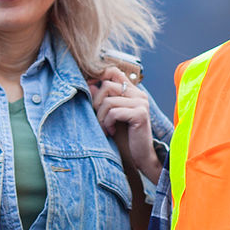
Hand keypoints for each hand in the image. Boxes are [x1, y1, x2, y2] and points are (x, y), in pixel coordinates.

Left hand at [88, 66, 161, 183]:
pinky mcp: (140, 114)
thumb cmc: (125, 138)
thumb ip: (103, 100)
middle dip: (96, 104)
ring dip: (101, 117)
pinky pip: (114, 112)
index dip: (98, 76)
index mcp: (133, 92)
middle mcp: (139, 94)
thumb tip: (90, 85)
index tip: (89, 90)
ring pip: (108, 101)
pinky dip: (108, 123)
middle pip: (106, 85)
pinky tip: (112, 132)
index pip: (113, 72)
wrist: (139, 157)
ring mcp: (141, 103)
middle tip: (98, 120)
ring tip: (105, 128)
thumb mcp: (109, 117)